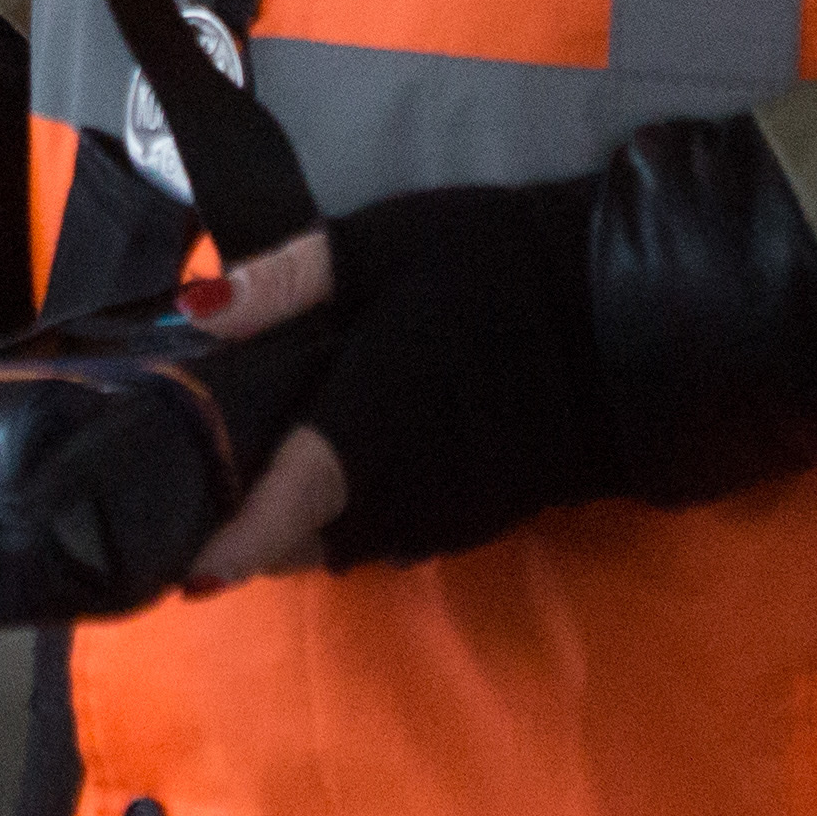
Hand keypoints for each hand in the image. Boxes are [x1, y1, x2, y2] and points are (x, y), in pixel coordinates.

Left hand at [177, 180, 611, 590]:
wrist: (632, 310)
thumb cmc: (500, 269)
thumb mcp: (385, 242)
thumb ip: (287, 280)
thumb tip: (194, 310)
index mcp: (367, 428)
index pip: (284, 506)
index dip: (232, 544)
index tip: (184, 573)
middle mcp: (403, 493)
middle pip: (304, 540)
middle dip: (251, 531)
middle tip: (202, 486)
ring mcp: (449, 514)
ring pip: (350, 544)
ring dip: (304, 527)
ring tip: (260, 474)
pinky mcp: (483, 516)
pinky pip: (397, 534)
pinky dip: (358, 515)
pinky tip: (343, 464)